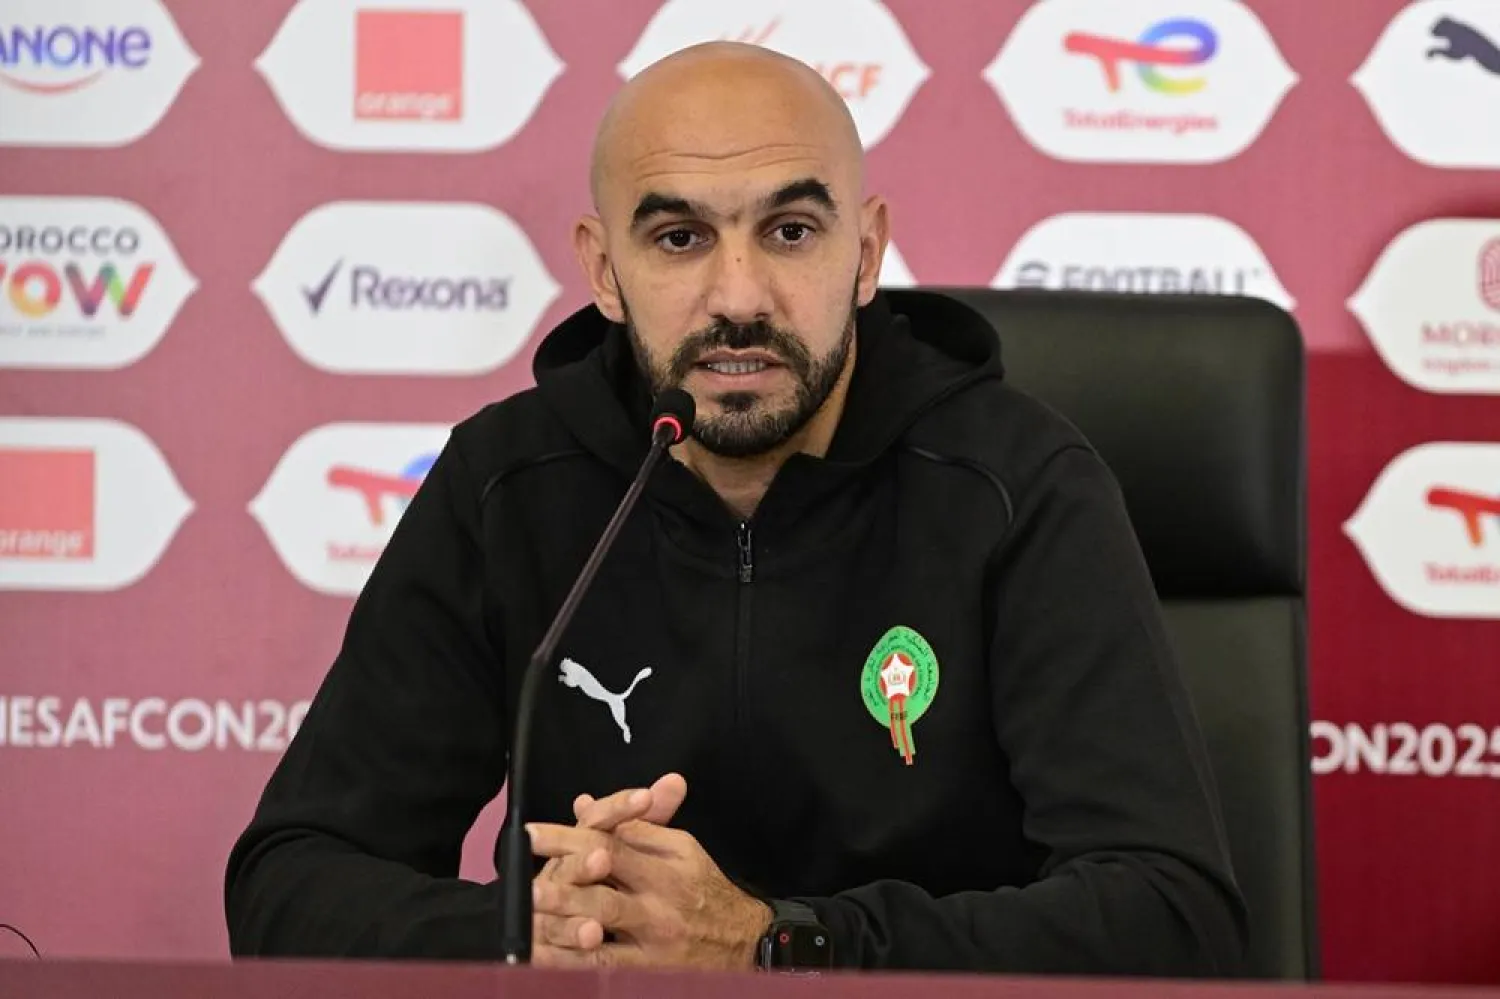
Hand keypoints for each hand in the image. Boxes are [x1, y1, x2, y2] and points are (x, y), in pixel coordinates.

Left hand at [528, 777, 771, 969]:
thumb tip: (585, 805)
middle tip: (529, 883)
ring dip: (563, 922)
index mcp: (667, 864)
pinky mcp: (649, 971)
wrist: (749, 942)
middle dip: (562, 884)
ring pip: (603, 929)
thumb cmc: (706, 891)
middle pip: (604, 889)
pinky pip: (605, 967)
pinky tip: (545, 956)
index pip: (613, 844)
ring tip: (531, 917)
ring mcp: (654, 940)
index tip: (532, 835)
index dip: (571, 838)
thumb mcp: (682, 850)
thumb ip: (633, 829)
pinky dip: (572, 962)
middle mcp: (661, 900)